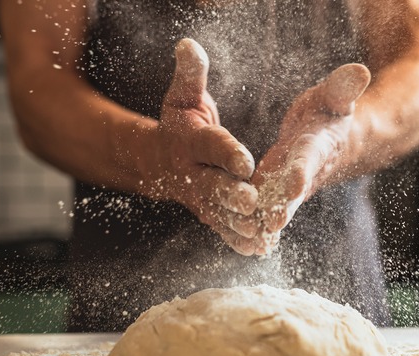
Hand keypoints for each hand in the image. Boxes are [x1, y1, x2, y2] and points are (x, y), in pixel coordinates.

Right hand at [144, 39, 258, 254]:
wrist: (158, 160)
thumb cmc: (180, 123)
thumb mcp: (183, 96)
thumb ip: (191, 74)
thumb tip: (188, 44)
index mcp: (191, 142)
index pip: (210, 146)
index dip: (227, 152)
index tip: (246, 160)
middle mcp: (193, 173)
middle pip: (213, 185)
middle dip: (231, 194)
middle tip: (252, 202)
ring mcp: (199, 197)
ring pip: (219, 213)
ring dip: (238, 224)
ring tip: (260, 232)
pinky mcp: (207, 213)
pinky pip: (221, 228)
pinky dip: (237, 240)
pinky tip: (257, 249)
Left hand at [250, 64, 370, 254]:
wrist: (335, 139)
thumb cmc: (330, 112)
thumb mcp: (335, 96)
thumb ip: (343, 87)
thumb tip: (361, 70)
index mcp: (317, 145)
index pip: (309, 158)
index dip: (302, 170)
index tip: (294, 183)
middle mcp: (305, 171)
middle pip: (293, 192)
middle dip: (283, 208)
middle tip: (271, 225)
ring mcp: (290, 185)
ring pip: (278, 206)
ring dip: (265, 223)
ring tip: (251, 241)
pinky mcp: (277, 191)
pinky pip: (267, 209)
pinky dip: (258, 225)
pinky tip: (243, 242)